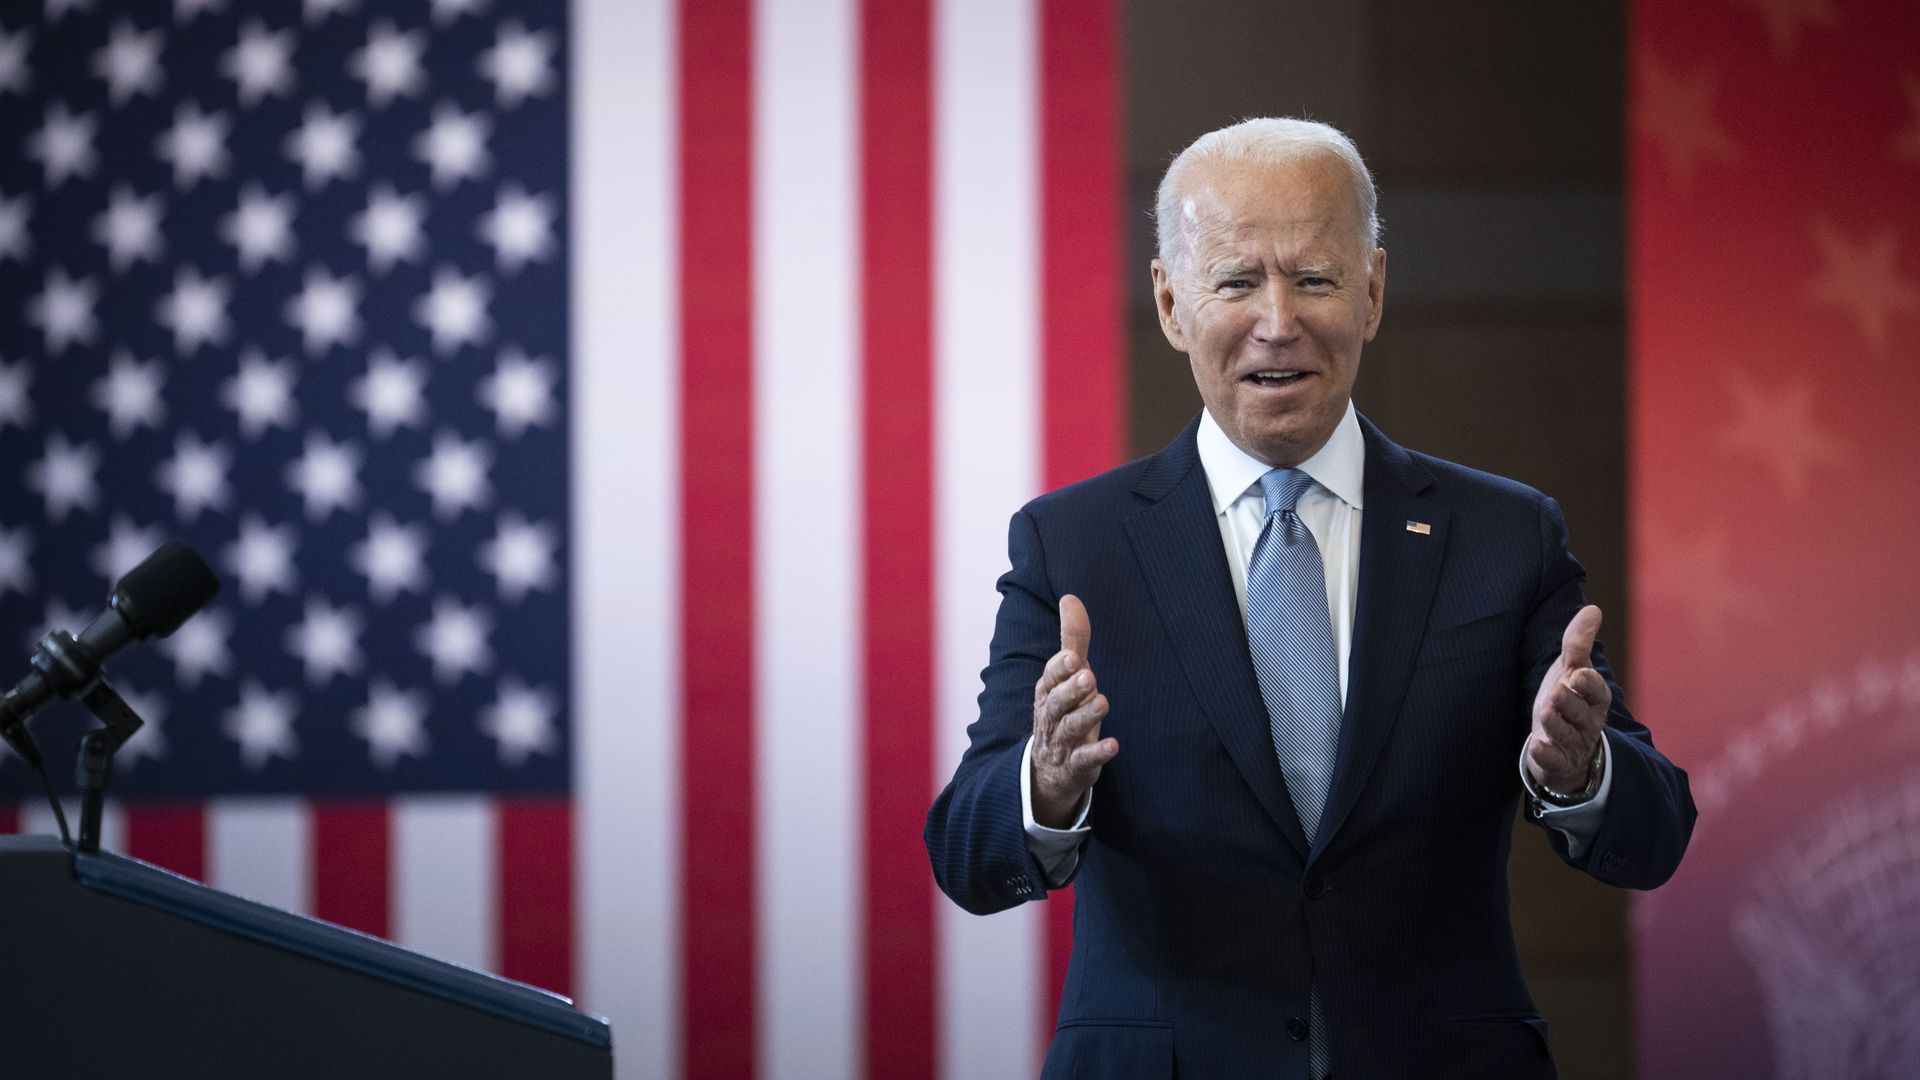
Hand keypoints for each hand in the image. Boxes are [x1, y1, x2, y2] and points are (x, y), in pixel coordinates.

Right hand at [1030, 594, 1117, 827]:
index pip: (1050, 678)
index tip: (1074, 658)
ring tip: (1103, 702)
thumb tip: (1070, 597)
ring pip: (1070, 729)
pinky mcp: (1076, 766)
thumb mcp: (1068, 676)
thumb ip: (1072, 640)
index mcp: (1048, 692)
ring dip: (1085, 716)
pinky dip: (1097, 754)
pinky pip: (1084, 760)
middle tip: (1088, 677)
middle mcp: (1051, 717)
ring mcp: (1062, 743)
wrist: (1049, 768)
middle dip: (1071, 690)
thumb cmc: (1063, 711)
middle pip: (1058, 703)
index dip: (1060, 669)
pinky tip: (1113, 746)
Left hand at [1524, 604, 1609, 794]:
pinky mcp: (1557, 762)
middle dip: (1569, 703)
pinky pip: (1554, 760)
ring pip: (1567, 735)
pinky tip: (1536, 746)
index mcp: (1594, 700)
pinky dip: (1546, 754)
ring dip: (1556, 725)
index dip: (1588, 684)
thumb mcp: (1571, 671)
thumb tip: (1592, 608)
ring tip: (1545, 712)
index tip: (1578, 674)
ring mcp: (1573, 744)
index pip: (1596, 692)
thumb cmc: (1569, 702)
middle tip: (1557, 692)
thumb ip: (1579, 643)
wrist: (1563, 747)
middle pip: (1580, 713)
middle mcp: (1587, 723)